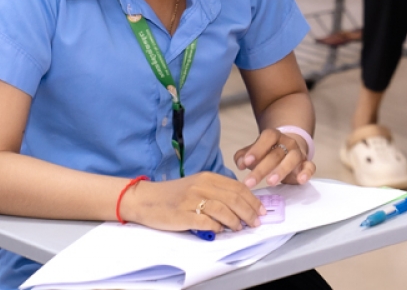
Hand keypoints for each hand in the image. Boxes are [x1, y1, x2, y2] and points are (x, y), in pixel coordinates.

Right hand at [122, 171, 265, 232]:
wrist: (145, 198)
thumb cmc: (173, 194)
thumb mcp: (197, 185)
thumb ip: (216, 191)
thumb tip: (240, 204)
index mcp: (208, 177)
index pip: (237, 187)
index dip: (252, 200)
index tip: (261, 210)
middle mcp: (201, 186)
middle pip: (234, 198)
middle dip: (249, 212)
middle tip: (255, 222)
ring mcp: (191, 200)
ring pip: (222, 210)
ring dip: (235, 221)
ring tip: (240, 228)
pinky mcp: (182, 215)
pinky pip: (205, 221)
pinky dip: (216, 227)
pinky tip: (220, 230)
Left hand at [234, 128, 314, 188]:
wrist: (288, 150)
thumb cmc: (267, 153)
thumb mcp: (254, 152)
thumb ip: (244, 156)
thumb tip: (240, 163)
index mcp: (274, 136)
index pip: (267, 138)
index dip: (257, 149)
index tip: (246, 162)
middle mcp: (287, 142)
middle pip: (276, 153)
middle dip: (261, 169)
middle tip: (249, 182)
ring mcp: (298, 153)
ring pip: (292, 159)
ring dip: (281, 170)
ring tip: (270, 182)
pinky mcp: (306, 164)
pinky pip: (310, 167)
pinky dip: (306, 173)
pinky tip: (300, 180)